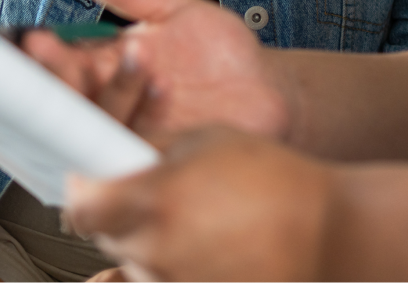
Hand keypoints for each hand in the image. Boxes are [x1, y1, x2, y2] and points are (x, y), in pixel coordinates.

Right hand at [24, 0, 287, 143]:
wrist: (270, 91)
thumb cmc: (222, 55)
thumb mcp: (176, 10)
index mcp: (108, 68)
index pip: (62, 64)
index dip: (45, 55)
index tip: (35, 39)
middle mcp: (114, 105)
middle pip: (69, 102)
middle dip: (61, 81)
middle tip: (64, 60)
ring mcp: (135, 134)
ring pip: (100, 126)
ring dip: (112, 94)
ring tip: (137, 56)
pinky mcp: (161, 157)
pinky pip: (139, 148)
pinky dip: (147, 120)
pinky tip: (161, 88)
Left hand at [66, 127, 327, 282]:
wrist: (326, 234)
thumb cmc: (275, 180)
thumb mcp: (210, 139)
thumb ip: (153, 149)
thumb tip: (115, 157)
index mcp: (155, 199)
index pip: (81, 205)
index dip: (87, 190)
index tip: (97, 181)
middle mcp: (153, 249)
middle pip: (104, 235)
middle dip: (124, 214)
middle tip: (166, 196)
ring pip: (131, 264)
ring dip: (151, 244)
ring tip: (201, 225)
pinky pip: (157, 282)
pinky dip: (172, 268)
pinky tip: (206, 250)